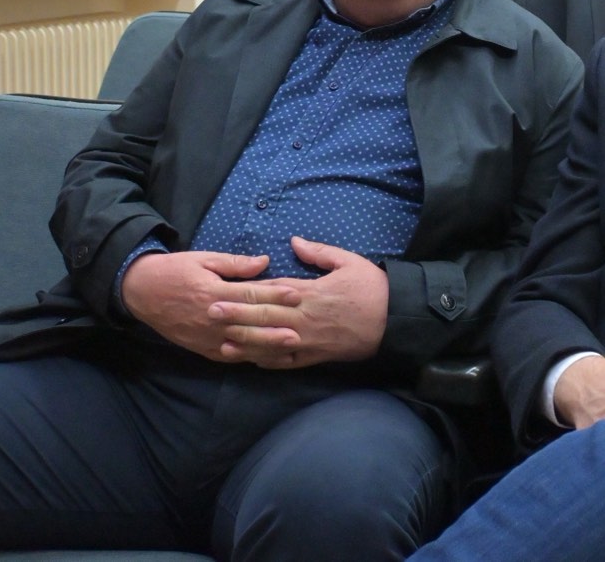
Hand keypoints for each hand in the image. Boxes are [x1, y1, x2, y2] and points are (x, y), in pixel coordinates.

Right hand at [120, 251, 289, 360]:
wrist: (142, 292)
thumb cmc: (175, 271)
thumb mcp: (203, 259)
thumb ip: (234, 264)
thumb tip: (264, 262)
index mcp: (213, 292)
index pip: (249, 295)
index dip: (275, 294)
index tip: (297, 293)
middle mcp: (211, 318)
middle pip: (249, 324)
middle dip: (276, 327)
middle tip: (301, 329)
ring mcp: (206, 337)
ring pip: (242, 344)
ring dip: (267, 347)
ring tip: (289, 348)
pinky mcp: (201, 348)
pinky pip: (229, 355)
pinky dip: (249, 357)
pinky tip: (267, 359)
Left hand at [209, 238, 388, 368]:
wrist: (394, 320)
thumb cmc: (372, 288)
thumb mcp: (349, 262)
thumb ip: (319, 253)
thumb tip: (294, 241)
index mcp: (310, 293)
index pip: (272, 292)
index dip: (246, 292)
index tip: (223, 291)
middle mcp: (304, 318)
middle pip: (264, 317)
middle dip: (236, 315)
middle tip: (210, 313)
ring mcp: (309, 341)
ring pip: (271, 343)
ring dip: (245, 342)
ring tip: (222, 342)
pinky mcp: (316, 356)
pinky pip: (288, 362)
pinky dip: (269, 361)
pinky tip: (251, 360)